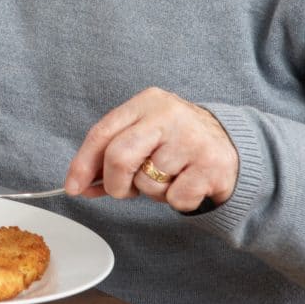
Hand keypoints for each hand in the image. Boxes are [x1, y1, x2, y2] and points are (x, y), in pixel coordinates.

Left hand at [64, 87, 238, 211]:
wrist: (231, 145)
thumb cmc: (175, 142)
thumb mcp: (144, 136)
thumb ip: (110, 156)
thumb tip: (79, 185)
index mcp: (146, 102)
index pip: (102, 132)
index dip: (83, 163)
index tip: (73, 187)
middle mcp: (168, 115)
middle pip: (119, 156)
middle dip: (114, 184)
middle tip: (123, 191)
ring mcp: (192, 138)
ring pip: (148, 182)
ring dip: (153, 192)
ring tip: (169, 177)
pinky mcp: (212, 165)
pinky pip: (175, 199)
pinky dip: (177, 201)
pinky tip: (189, 183)